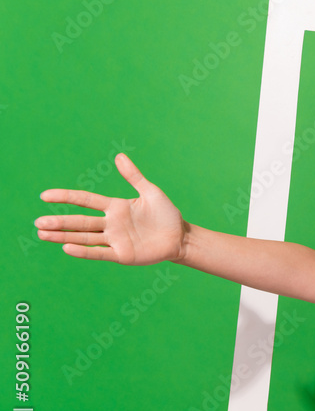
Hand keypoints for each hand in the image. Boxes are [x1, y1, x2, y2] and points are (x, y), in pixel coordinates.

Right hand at [35, 154, 184, 264]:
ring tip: (42, 234)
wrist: (181, 236)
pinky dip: (84, 251)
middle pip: (80, 221)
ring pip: (84, 237)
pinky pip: (99, 253)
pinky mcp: (122, 254)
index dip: (66, 197)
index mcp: (115, 206)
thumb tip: (119, 156)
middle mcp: (111, 223)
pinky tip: (67, 248)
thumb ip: (134, 176)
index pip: (85, 200)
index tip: (45, 195)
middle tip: (38, 223)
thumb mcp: (150, 192)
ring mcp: (115, 239)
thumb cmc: (167, 214)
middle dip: (59, 222)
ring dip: (63, 236)